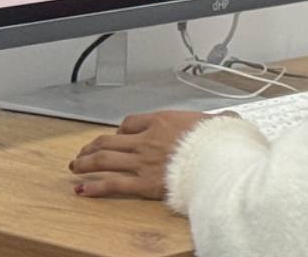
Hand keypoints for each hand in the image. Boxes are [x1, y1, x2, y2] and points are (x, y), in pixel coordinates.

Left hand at [69, 110, 210, 198]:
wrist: (217, 160)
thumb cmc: (219, 142)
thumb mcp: (220, 123)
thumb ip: (220, 120)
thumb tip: (231, 118)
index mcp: (163, 121)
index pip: (131, 123)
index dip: (121, 130)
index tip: (118, 135)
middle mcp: (146, 140)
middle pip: (110, 141)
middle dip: (93, 146)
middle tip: (84, 150)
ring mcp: (141, 162)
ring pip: (104, 160)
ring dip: (85, 163)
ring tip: (76, 166)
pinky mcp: (142, 184)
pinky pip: (111, 185)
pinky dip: (94, 187)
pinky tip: (82, 189)